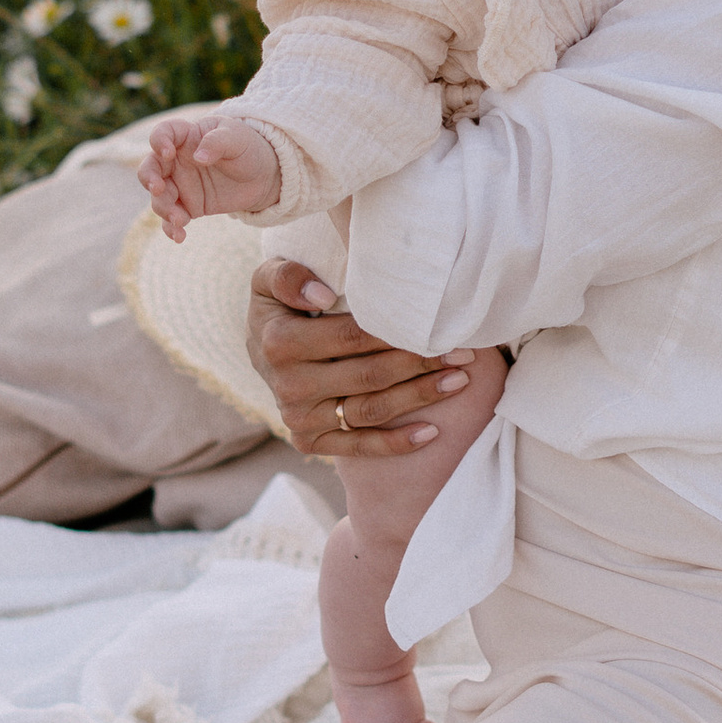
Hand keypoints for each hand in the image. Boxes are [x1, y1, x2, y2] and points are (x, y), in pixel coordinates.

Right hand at [140, 113, 280, 238]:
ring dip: (164, 208)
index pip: (163, 134)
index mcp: (186, 137)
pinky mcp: (188, 206)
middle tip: (158, 188)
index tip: (168, 153)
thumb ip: (217, 142)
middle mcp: (177, 161)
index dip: (159, 142)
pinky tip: (179, 236)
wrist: (262, 176)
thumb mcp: (237, 138)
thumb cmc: (247, 148)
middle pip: (151, 167)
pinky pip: (172, 218)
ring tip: (179, 219)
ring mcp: (180, 185)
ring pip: (159, 197)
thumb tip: (199, 157)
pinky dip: (172, 228)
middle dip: (148, 178)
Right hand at [245, 254, 476, 458]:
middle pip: (370, 375)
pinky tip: (432, 432)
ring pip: (372, 410)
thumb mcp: (269, 279)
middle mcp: (290, 386)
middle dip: (421, 364)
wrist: (259, 349)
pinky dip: (397, 443)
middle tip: (462, 353)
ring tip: (459, 381)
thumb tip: (323, 294)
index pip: (352, 337)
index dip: (398, 332)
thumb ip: (289, 276)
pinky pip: (359, 446)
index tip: (440, 325)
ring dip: (420, 397)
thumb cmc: (280, 305)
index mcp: (280, 343)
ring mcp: (300, 418)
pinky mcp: (310, 442)